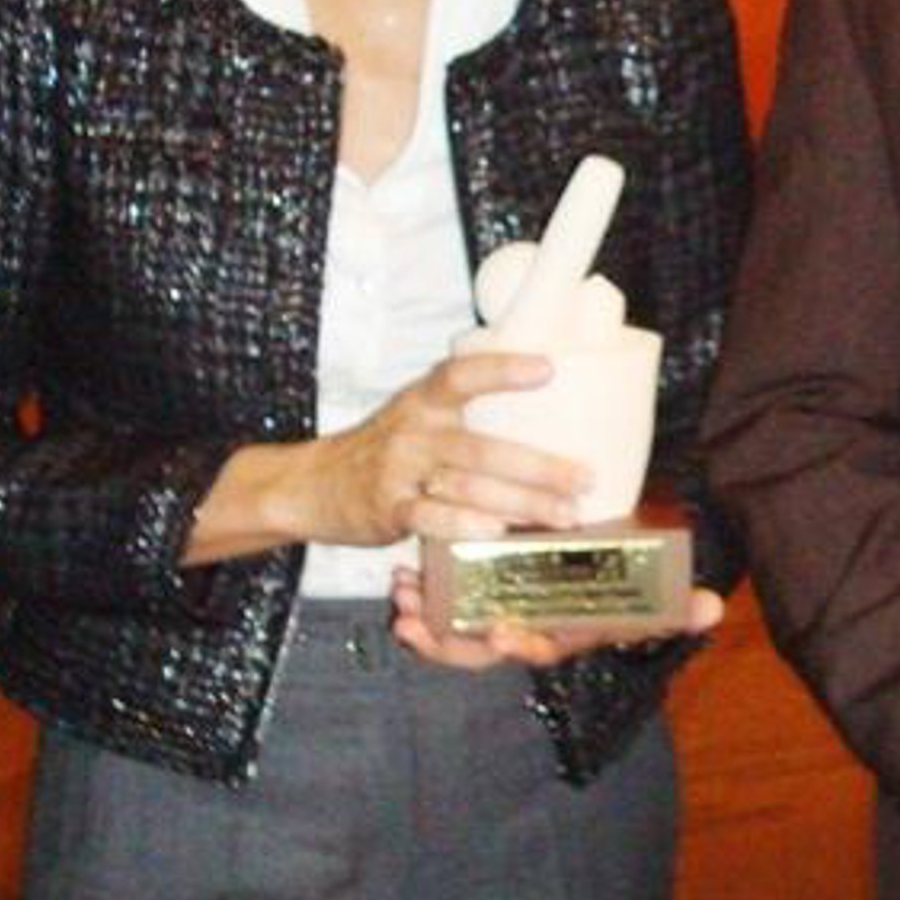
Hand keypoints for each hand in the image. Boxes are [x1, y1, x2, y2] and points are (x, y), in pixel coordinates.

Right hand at [182, 351, 587, 566]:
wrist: (313, 483)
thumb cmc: (387, 448)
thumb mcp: (419, 412)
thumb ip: (467, 409)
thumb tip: (548, 403)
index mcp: (426, 399)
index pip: (464, 374)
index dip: (504, 368)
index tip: (548, 368)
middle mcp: (414, 429)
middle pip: (483, 447)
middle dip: (540, 466)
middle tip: (586, 478)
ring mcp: (399, 471)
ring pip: (466, 485)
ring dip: (521, 503)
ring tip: (564, 515)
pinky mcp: (388, 509)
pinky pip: (430, 517)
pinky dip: (464, 524)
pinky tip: (498, 531)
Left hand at [388, 565, 724, 672]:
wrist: (600, 565)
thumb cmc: (623, 583)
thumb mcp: (648, 590)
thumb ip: (676, 603)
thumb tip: (716, 607)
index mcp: (568, 633)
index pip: (546, 649)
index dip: (522, 645)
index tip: (501, 632)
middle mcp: (532, 633)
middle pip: (487, 651)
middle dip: (452, 644)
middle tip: (419, 622)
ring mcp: (502, 619)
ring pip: (458, 638)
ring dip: (427, 623)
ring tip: (402, 598)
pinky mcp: (482, 601)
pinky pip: (445, 616)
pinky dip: (422, 604)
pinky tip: (401, 580)